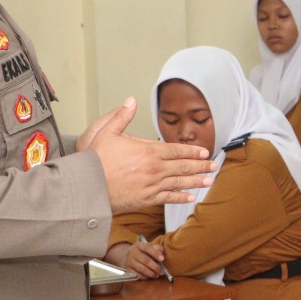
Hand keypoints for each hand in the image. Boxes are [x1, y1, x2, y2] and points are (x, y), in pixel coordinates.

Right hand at [85, 97, 215, 212]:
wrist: (87, 185)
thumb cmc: (96, 159)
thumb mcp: (107, 132)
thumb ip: (122, 116)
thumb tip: (131, 100)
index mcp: (149, 151)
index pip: (177, 150)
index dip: (192, 151)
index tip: (204, 152)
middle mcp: (155, 169)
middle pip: (183, 166)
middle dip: (200, 165)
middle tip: (213, 166)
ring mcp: (152, 185)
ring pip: (179, 182)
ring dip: (196, 181)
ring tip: (208, 180)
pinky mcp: (146, 199)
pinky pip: (168, 198)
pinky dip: (180, 197)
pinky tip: (190, 197)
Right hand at [107, 240, 164, 278]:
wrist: (126, 257)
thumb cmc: (142, 252)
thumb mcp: (148, 247)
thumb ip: (157, 248)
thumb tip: (162, 253)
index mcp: (138, 245)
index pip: (147, 248)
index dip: (155, 253)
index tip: (162, 259)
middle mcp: (132, 252)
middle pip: (146, 260)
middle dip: (155, 267)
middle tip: (162, 272)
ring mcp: (128, 261)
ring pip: (142, 269)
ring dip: (151, 273)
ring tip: (157, 275)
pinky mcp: (127, 269)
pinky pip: (137, 274)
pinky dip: (145, 277)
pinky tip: (150, 277)